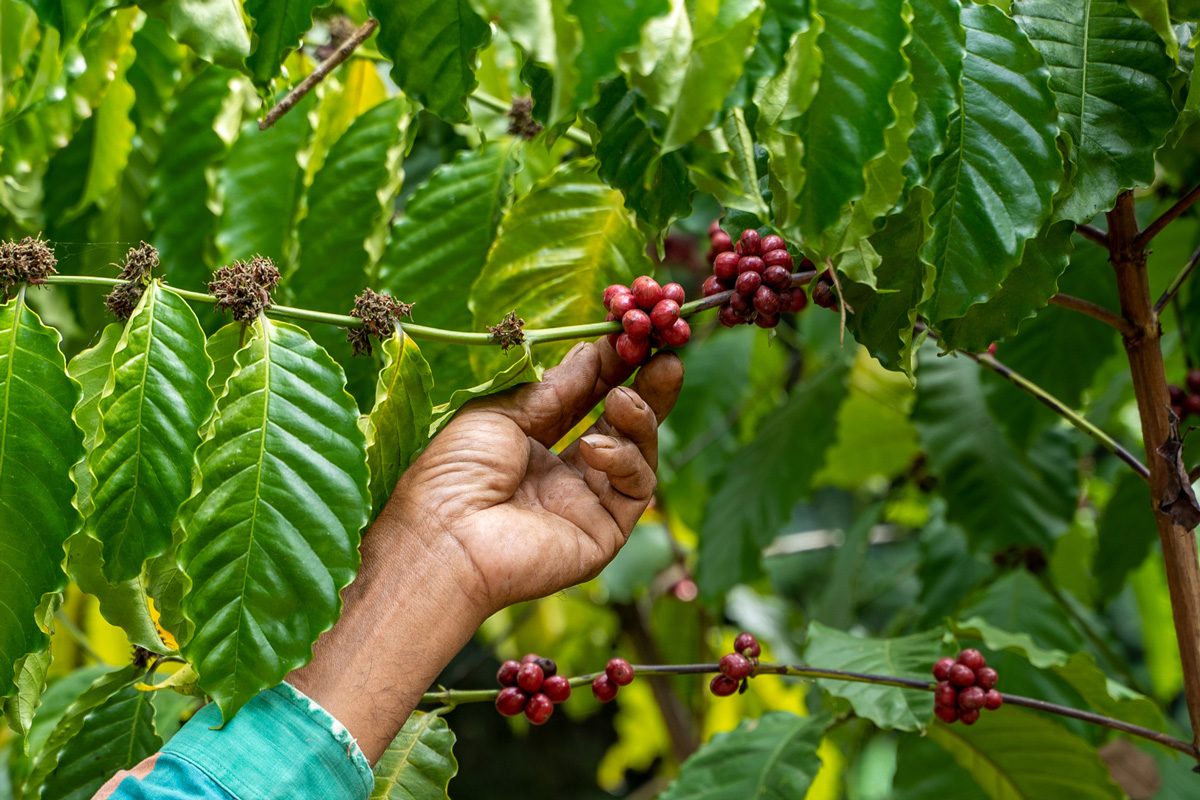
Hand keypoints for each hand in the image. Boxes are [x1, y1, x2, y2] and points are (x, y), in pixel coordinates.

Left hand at [382, 338, 683, 617]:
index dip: (611, 370)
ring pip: (638, 455)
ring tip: (624, 398)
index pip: (585, 402)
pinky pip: (635, 488)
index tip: (632, 337)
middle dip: (647, 390)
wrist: (445, 537)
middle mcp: (562, 477)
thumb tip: (597, 350)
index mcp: (531, 447)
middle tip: (668, 356)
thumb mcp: (504, 412)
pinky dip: (625, 460)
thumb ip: (559, 387)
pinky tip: (598, 447)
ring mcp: (586, 506)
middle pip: (622, 427)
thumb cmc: (454, 473)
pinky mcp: (605, 533)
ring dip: (639, 418)